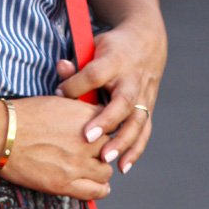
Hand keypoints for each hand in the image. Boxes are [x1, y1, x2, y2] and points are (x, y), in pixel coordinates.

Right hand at [0, 95, 112, 199]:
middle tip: (95, 154)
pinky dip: (100, 190)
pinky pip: (95, 191)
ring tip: (94, 171)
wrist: (2, 134)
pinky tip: (99, 187)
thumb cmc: (24, 116)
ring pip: (106, 171)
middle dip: (105, 151)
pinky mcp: (64, 184)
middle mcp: (87, 140)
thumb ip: (78, 109)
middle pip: (112, 148)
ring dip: (101, 171)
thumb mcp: (58, 101)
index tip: (101, 135)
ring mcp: (77, 164)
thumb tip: (88, 115)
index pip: (112, 124)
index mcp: (86, 116)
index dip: (106, 131)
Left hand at [55, 7, 166, 173]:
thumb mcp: (94, 49)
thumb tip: (61, 68)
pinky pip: (144, 132)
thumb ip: (78, 65)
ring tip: (106, 159)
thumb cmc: (112, 50)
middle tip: (89, 138)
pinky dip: (135, 150)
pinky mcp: (148, 108)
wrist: (148, 41)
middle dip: (107, 121)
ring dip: (122, 142)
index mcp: (116, 61)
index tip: (61, 93)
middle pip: (123, 101)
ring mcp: (143, 96)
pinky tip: (123, 167)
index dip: (77, 84)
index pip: (95, 73)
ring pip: (137, 121)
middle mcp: (132, 80)